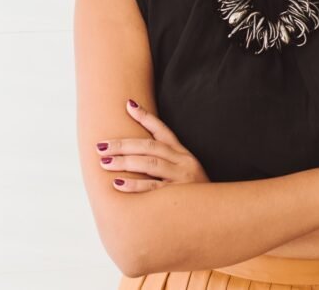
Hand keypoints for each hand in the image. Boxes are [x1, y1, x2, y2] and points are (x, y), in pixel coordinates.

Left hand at [95, 99, 210, 190]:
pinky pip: (153, 187)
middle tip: (100, 146)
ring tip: (104, 162)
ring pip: (150, 163)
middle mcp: (183, 162)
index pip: (163, 131)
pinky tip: (118, 183)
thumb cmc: (196, 195)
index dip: (146, 117)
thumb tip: (137, 155)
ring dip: (124, 161)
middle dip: (123, 145)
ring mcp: (182, 178)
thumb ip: (167, 162)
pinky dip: (134, 185)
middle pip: (150, 146)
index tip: (128, 105)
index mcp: (183, 154)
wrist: (218, 213)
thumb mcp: (186, 172)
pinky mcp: (179, 195)